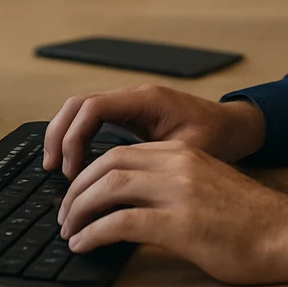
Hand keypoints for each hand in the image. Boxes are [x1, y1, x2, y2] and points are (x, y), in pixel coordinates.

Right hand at [43, 84, 265, 178]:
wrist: (237, 128)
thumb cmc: (220, 138)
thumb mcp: (189, 154)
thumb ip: (156, 165)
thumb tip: (120, 189)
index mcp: (147, 100)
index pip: (92, 108)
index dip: (74, 138)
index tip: (70, 171)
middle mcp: (134, 97)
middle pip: (78, 104)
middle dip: (58, 135)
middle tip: (50, 169)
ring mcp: (131, 105)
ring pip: (81, 110)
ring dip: (64, 136)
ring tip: (55, 168)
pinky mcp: (130, 117)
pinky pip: (93, 120)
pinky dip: (78, 138)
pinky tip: (75, 164)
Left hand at [57, 141, 287, 284]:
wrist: (286, 233)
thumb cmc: (251, 219)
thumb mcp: (208, 186)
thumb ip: (174, 184)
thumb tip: (135, 203)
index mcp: (183, 153)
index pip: (121, 153)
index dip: (91, 173)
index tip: (77, 194)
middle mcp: (177, 165)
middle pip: (107, 165)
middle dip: (77, 190)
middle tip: (65, 214)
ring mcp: (178, 192)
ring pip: (108, 188)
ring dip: (78, 210)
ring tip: (69, 230)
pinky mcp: (179, 224)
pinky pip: (121, 222)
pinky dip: (93, 233)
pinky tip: (84, 245)